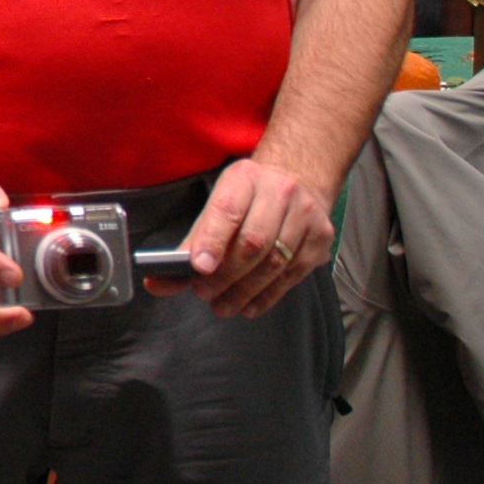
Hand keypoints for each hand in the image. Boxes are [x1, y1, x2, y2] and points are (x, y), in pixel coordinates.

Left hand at [159, 157, 333, 317]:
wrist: (298, 177)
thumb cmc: (249, 196)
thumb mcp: (218, 202)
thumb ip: (194, 240)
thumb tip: (162, 278)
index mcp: (245, 178)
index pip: (227, 212)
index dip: (212, 242)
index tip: (197, 268)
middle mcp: (280, 193)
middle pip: (253, 242)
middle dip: (226, 274)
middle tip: (205, 293)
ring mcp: (305, 216)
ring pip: (275, 262)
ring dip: (246, 290)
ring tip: (223, 305)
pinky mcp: (321, 239)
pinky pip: (293, 274)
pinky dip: (268, 295)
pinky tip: (249, 306)